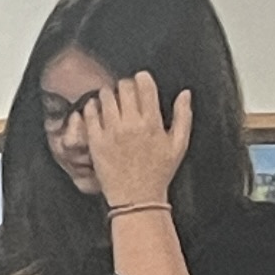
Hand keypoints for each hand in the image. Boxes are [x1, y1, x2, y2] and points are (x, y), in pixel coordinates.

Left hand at [83, 71, 192, 215]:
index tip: (140, 78)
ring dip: (108, 93)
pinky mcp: (95, 142)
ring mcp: (111, 133)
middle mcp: (131, 125)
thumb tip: (185, 93)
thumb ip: (183, 116)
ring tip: (110, 97)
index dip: (142, 78)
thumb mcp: (179, 144)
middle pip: (124, 88)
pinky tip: (96, 107)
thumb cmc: (159, 172)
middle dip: (125, 84)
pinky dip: (92, 106)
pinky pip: (89, 114)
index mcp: (153, 123)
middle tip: (125, 89)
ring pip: (106, 97)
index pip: (145, 87)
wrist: (137, 197)